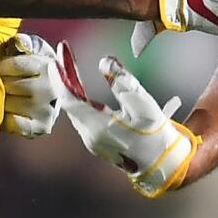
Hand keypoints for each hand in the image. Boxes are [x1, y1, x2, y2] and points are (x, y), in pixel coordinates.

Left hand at [0, 33, 60, 137]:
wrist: (54, 92)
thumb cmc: (36, 68)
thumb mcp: (34, 50)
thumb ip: (26, 43)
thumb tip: (19, 41)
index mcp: (48, 65)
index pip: (15, 65)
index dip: (2, 66)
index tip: (0, 68)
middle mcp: (51, 88)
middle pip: (11, 85)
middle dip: (1, 84)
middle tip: (2, 84)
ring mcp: (48, 109)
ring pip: (10, 105)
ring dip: (3, 101)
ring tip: (5, 97)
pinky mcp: (43, 127)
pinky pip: (17, 125)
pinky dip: (8, 120)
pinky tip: (9, 114)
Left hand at [51, 41, 199, 197]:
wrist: (162, 162)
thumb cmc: (156, 134)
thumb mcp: (144, 105)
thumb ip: (123, 83)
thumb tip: (105, 62)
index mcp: (99, 128)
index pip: (70, 100)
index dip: (61, 78)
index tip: (56, 60)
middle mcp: (90, 136)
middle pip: (70, 103)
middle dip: (65, 77)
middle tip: (63, 55)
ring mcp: (91, 140)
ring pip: (74, 109)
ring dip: (70, 87)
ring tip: (68, 66)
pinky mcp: (96, 141)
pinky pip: (81, 115)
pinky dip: (78, 98)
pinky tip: (78, 86)